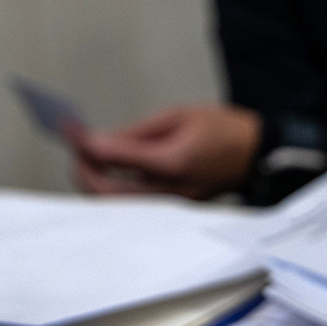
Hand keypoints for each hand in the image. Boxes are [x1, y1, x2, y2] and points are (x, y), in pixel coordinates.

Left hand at [72, 104, 260, 199]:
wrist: (256, 154)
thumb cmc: (223, 130)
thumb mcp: (177, 116)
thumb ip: (135, 133)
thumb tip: (99, 140)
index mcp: (172, 162)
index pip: (114, 158)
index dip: (86, 144)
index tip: (71, 132)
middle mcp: (169, 191)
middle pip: (107, 193)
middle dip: (83, 170)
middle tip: (75, 147)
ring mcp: (169, 204)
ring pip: (115, 205)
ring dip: (94, 182)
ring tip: (86, 156)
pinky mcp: (170, 208)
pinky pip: (130, 205)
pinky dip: (111, 189)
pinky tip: (106, 169)